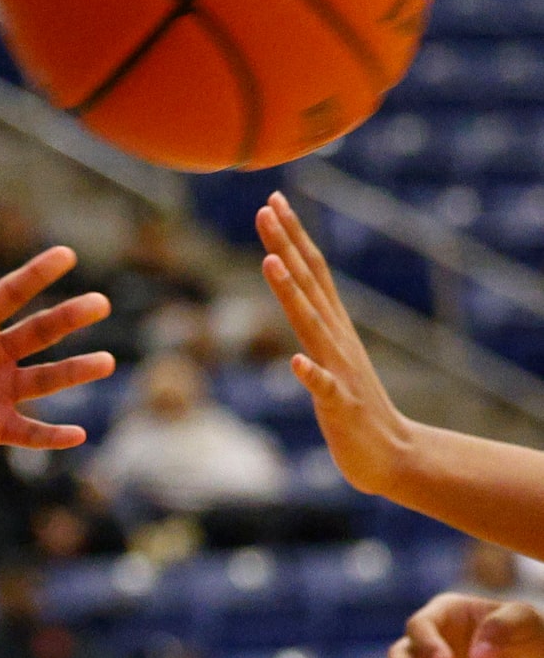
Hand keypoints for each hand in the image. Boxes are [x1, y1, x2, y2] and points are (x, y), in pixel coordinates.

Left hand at [257, 192, 410, 495]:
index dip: (291, 236)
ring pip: (311, 326)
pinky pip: (323, 388)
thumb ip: (312, 322)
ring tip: (269, 262)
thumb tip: (291, 285)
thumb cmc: (353, 407)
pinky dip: (309, 374)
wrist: (392, 457)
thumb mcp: (328, 356)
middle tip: (265, 207)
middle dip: (285, 245)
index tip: (271, 200)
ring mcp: (339, 371)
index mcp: (332, 327)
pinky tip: (295, 362)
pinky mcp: (339, 406)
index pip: (311, 271)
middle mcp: (336, 340)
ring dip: (290, 294)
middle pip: (309, 284)